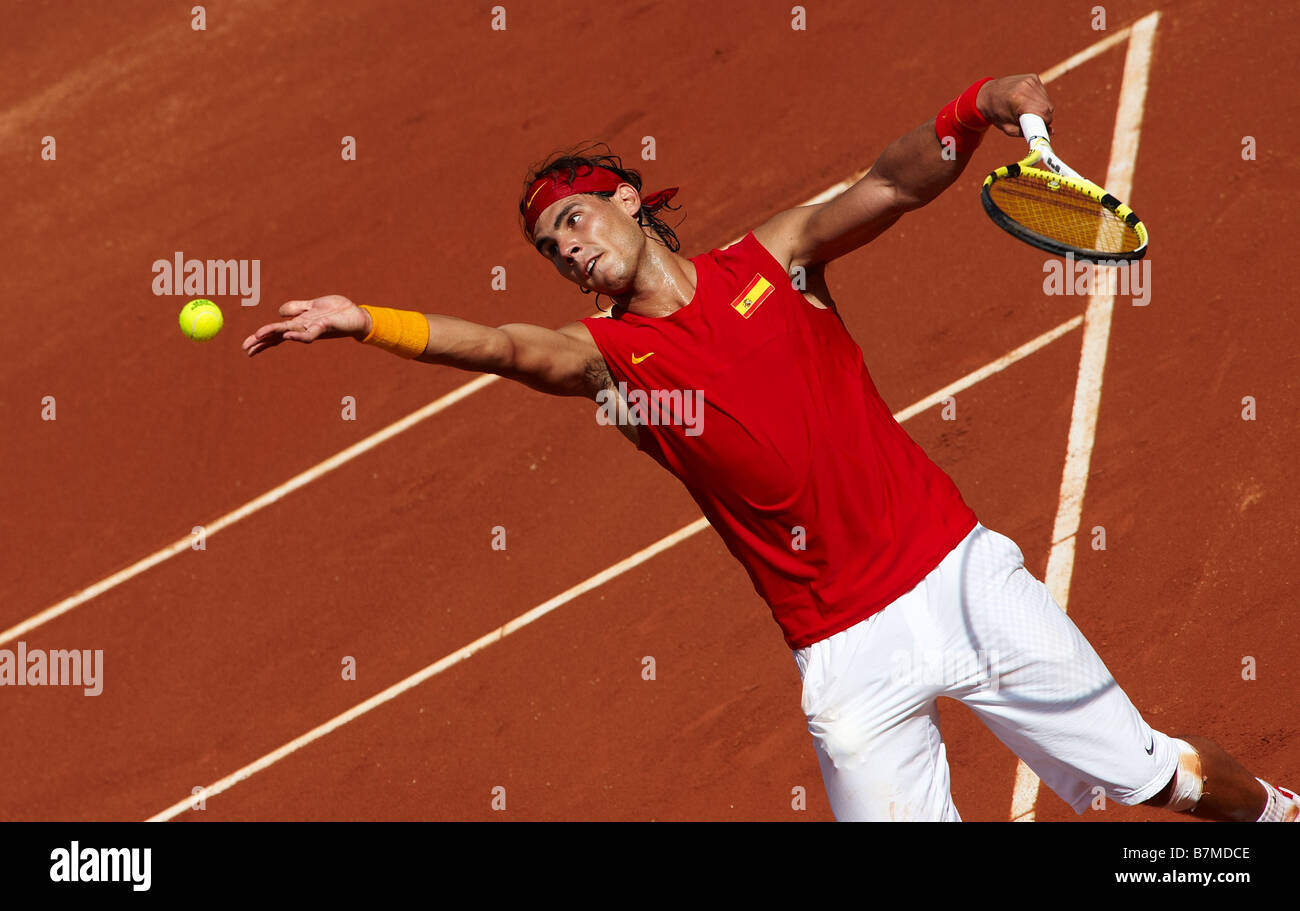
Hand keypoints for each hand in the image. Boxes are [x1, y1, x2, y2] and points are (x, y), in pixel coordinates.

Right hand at [242, 294, 370, 356]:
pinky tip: (287, 335)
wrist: (357, 314)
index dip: (261, 338)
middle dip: (261, 342)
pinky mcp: (324, 327)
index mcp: (298, 324)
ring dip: (273, 335)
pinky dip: (297, 335)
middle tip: (246, 349)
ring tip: (258, 337)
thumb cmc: (336, 311)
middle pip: (278, 335)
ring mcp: (312, 329)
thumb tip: (279, 312)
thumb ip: (297, 307)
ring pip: (289, 333)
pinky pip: (309, 333)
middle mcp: (303, 328)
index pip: (276, 332)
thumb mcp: (312, 305)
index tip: (246, 346)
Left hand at [976, 74, 1053, 137]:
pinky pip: (1043, 93)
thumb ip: (1029, 132)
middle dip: (1043, 117)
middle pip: (1047, 107)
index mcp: (1018, 99)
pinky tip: (1027, 101)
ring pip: (1047, 100)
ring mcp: (1030, 80)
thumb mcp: (1009, 128)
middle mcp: (1026, 87)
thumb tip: (1052, 132)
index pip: (1043, 112)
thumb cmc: (996, 114)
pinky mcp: (1033, 77)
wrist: (987, 94)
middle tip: (1030, 121)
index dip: (1044, 123)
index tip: (1040, 128)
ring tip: (1026, 110)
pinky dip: (1039, 100)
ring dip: (1041, 109)